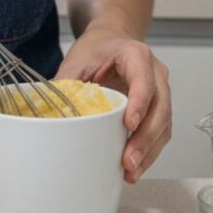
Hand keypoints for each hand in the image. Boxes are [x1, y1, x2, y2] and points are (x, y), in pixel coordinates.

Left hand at [56, 27, 171, 183]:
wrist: (110, 41)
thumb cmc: (97, 49)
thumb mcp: (77, 61)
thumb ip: (66, 86)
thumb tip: (49, 116)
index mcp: (136, 55)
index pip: (144, 81)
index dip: (139, 104)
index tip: (128, 126)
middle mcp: (155, 73)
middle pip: (160, 108)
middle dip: (145, 138)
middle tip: (128, 161)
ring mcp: (160, 91)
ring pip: (163, 124)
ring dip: (149, 150)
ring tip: (131, 171)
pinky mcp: (158, 108)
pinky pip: (160, 131)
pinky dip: (149, 151)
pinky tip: (135, 167)